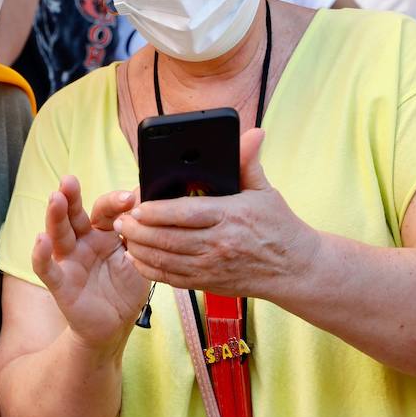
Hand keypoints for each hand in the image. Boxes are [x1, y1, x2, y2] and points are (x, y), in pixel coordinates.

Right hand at [31, 176, 147, 350]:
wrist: (116, 326)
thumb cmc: (126, 290)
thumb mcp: (140, 259)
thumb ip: (142, 235)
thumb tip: (152, 203)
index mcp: (103, 234)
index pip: (104, 211)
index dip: (114, 202)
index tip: (130, 197)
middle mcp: (82, 243)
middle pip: (74, 215)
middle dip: (71, 197)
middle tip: (69, 180)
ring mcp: (69, 261)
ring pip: (59, 235)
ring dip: (55, 216)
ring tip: (56, 198)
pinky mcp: (61, 283)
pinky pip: (47, 268)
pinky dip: (41, 255)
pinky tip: (40, 241)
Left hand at [117, 129, 318, 297]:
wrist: (294, 269)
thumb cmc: (278, 226)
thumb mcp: (265, 191)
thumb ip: (249, 162)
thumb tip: (253, 133)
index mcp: (230, 216)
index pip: (185, 213)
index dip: (156, 211)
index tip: (136, 206)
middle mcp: (219, 243)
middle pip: (169, 239)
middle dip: (139, 230)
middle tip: (121, 220)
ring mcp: (212, 266)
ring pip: (166, 260)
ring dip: (141, 249)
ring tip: (124, 236)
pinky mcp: (209, 283)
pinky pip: (172, 279)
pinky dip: (152, 270)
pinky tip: (138, 259)